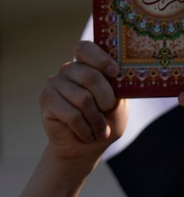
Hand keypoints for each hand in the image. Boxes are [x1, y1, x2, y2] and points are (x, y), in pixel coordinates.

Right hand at [39, 41, 127, 162]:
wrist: (86, 147)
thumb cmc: (106, 121)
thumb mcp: (119, 103)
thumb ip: (118, 87)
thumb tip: (122, 73)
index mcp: (87, 65)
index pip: (86, 49)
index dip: (101, 58)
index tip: (115, 72)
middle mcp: (69, 70)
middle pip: (90, 76)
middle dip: (106, 99)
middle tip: (108, 111)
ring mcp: (55, 83)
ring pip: (83, 98)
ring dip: (97, 120)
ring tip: (100, 130)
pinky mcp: (46, 100)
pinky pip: (72, 114)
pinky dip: (85, 129)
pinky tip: (88, 135)